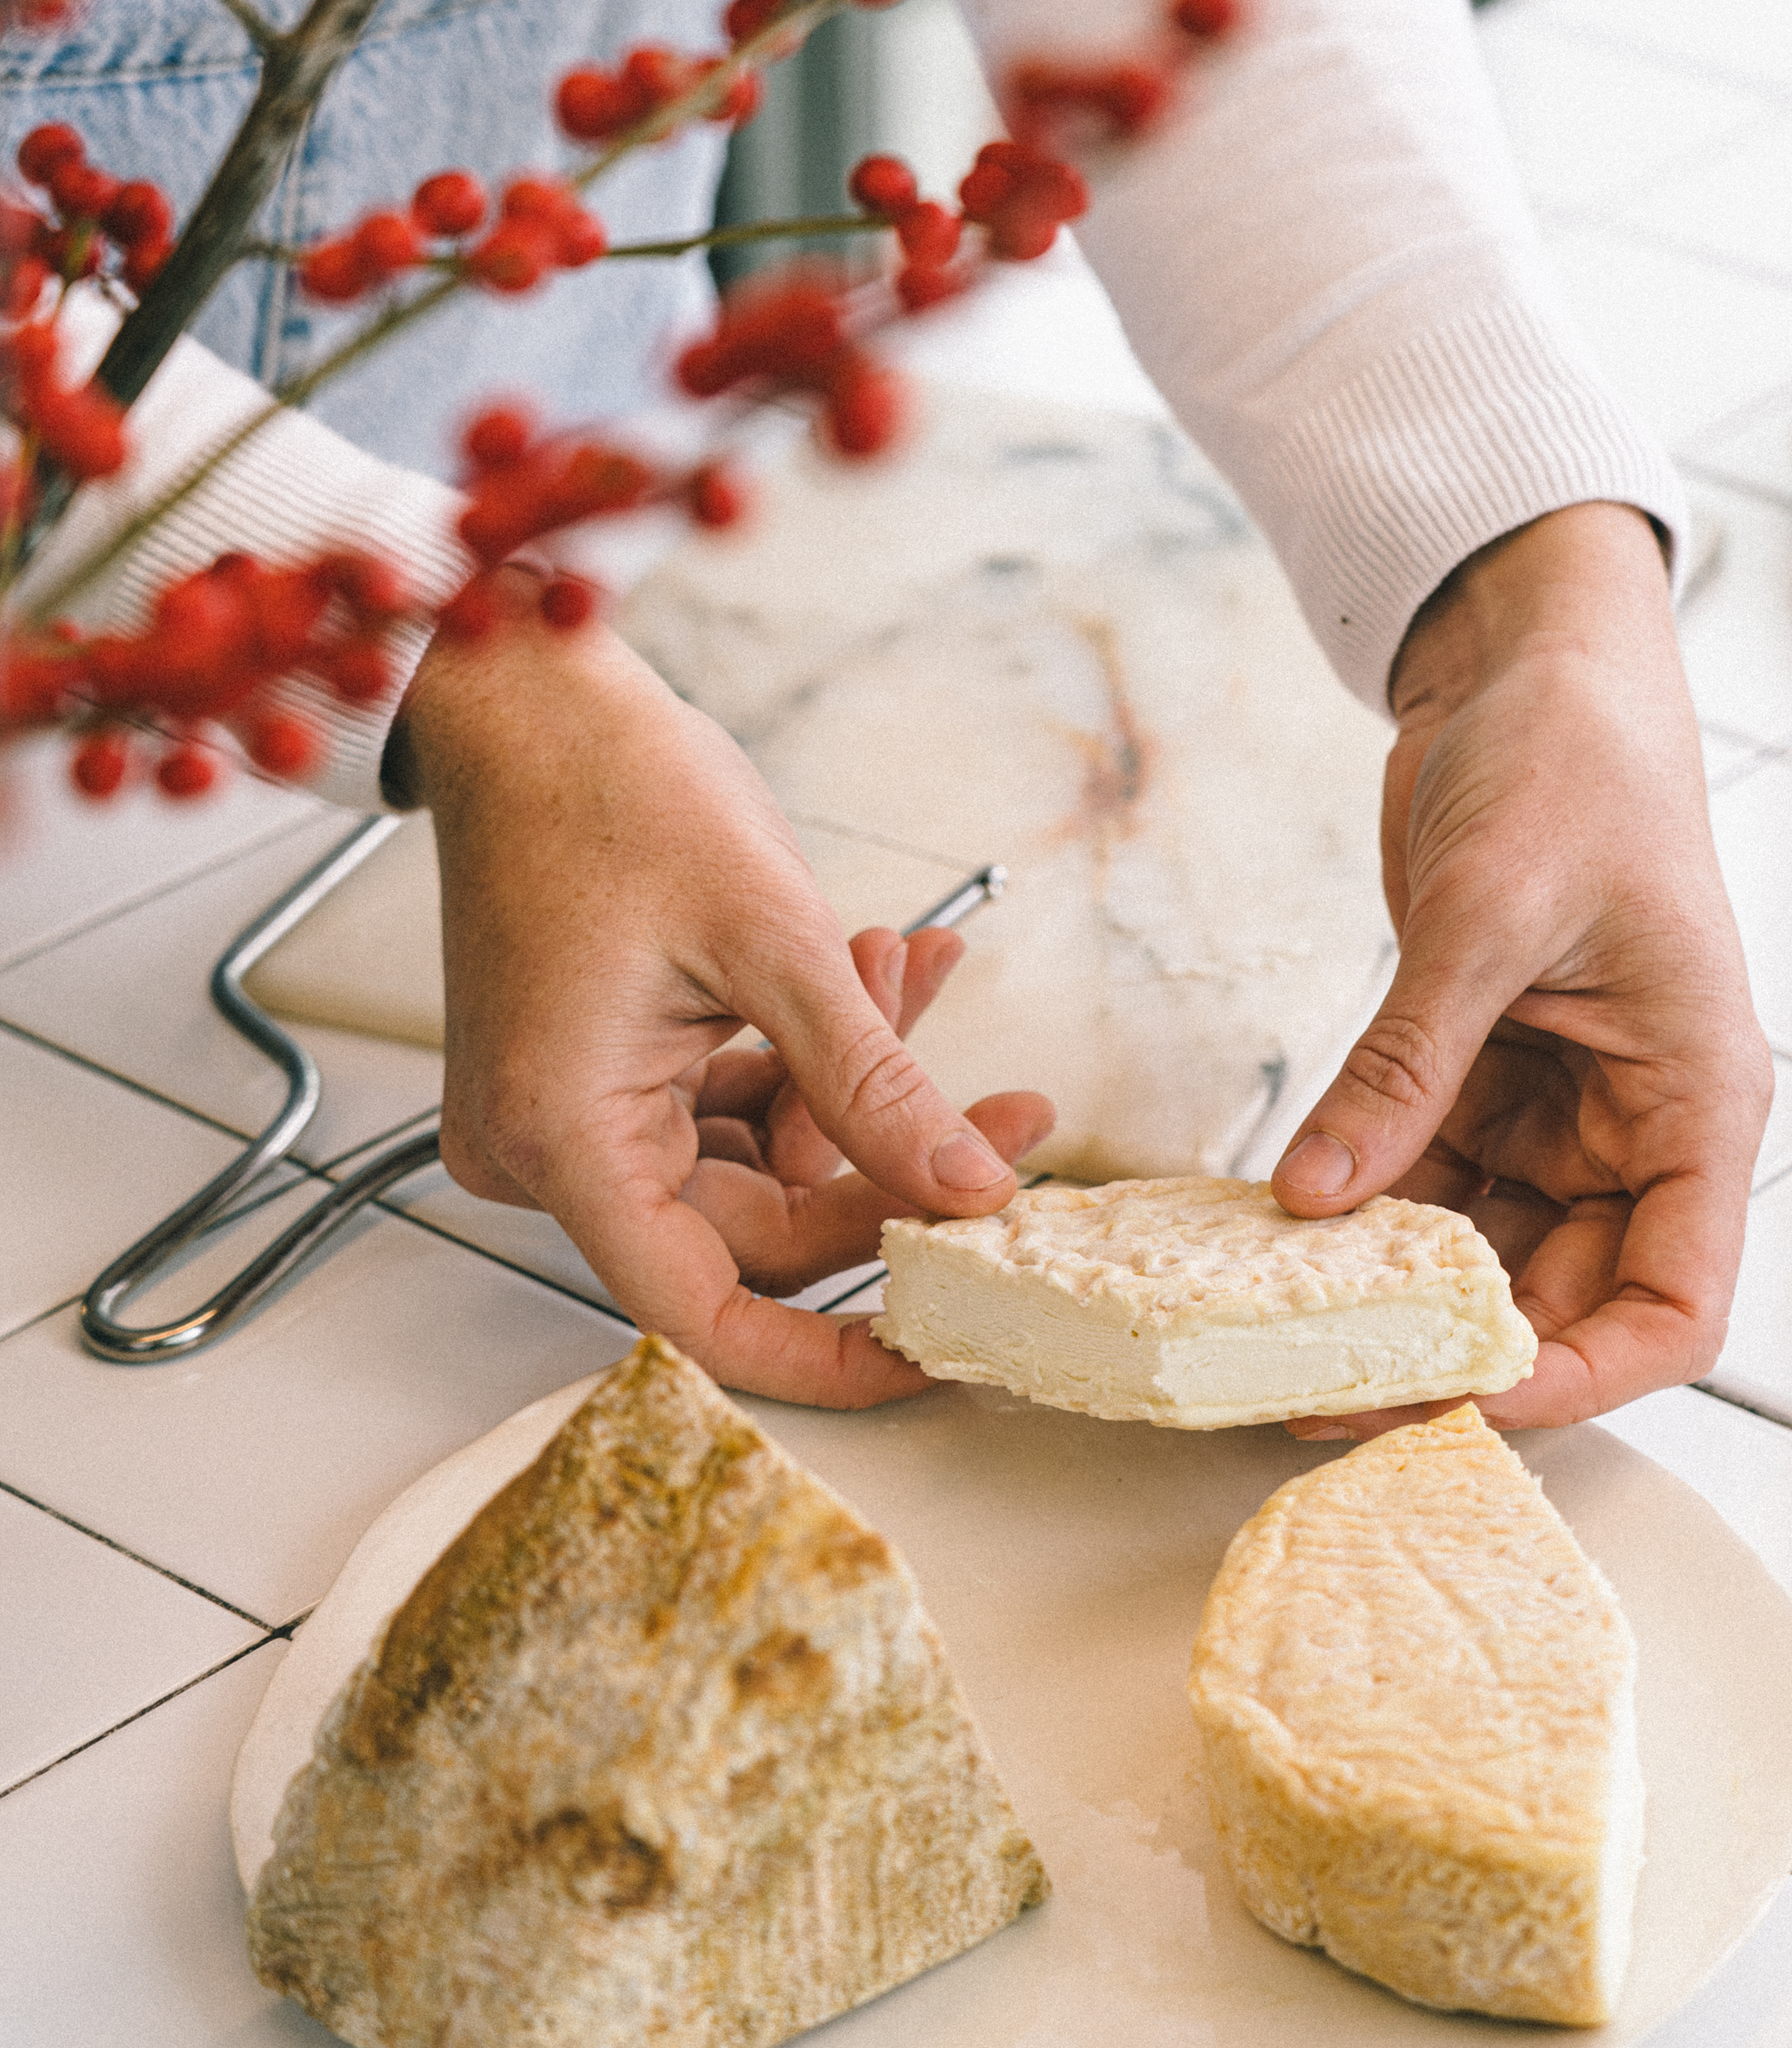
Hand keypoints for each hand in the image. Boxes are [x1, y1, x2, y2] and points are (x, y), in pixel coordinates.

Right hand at [388, 592, 1052, 1405]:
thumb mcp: (772, 941)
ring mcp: (569, 1109)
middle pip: (754, 1226)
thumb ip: (874, 1085)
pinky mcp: (598, 1068)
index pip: (701, 1313)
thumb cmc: (604, 785)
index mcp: (563, 1136)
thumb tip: (968, 1187)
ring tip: (918, 972)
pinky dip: (808, 1051)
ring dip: (856, 1085)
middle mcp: (548, 1147)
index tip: (932, 1352)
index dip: (825, 1353)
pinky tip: (877, 966)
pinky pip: (727, 1102)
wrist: (526, 695)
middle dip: (888, 1165)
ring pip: (757, 1157)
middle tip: (1010, 1116)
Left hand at [1272, 502, 1770, 1434]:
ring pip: (1471, 1253)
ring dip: (1381, 1294)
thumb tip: (1321, 1198)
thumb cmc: (1575, 761)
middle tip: (1319, 1383)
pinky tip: (1271, 1239)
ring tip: (1272, 1327)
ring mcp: (1551, 1113)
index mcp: (1694, 1104)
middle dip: (1447, 1353)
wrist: (1530, 674)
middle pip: (1559, 1301)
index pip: (1672, 1305)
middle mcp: (1632, 1130)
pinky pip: (1412, 1181)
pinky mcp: (1475, 1080)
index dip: (1579, 1378)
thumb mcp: (1490, 915)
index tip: (1463, 1398)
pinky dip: (1348, 1213)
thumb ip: (1407, 1063)